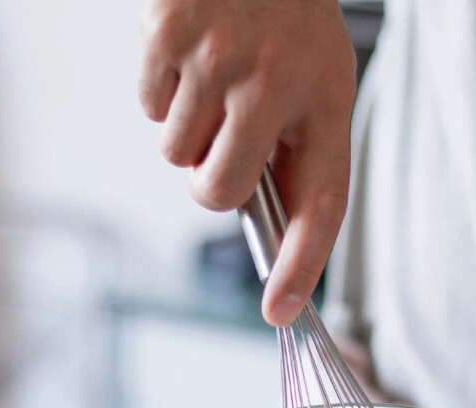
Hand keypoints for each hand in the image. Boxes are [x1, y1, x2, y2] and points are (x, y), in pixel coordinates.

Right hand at [138, 0, 357, 325]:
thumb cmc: (284, 15)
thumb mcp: (314, 74)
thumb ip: (292, 146)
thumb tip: (257, 219)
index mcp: (326, 98)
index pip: (320, 202)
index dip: (302, 264)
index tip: (280, 311)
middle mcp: (276, 81)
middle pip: (217, 193)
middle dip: (209, 180)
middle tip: (222, 136)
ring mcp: (218, 58)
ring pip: (176, 154)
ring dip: (186, 128)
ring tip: (212, 74)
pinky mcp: (169, 35)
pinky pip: (148, 109)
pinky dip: (161, 91)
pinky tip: (187, 52)